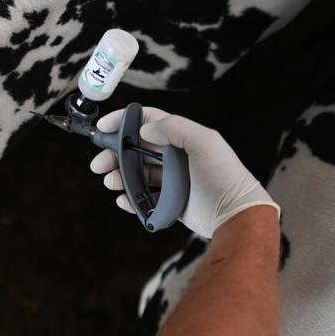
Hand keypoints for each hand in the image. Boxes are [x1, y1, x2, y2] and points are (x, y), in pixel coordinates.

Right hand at [90, 107, 278, 238]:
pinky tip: (123, 200)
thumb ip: (174, 128)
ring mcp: (171, 180)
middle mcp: (175, 156)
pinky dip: (130, 199)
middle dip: (114, 154)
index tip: (102, 129)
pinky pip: (143, 198)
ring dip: (119, 176)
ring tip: (110, 183)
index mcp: (181, 138)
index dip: (123, 121)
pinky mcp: (170, 202)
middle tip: (98, 165)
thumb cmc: (223, 176)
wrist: (236, 214)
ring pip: (136, 173)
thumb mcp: (204, 142)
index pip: (147, 121)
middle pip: (135, 149)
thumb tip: (143, 131)